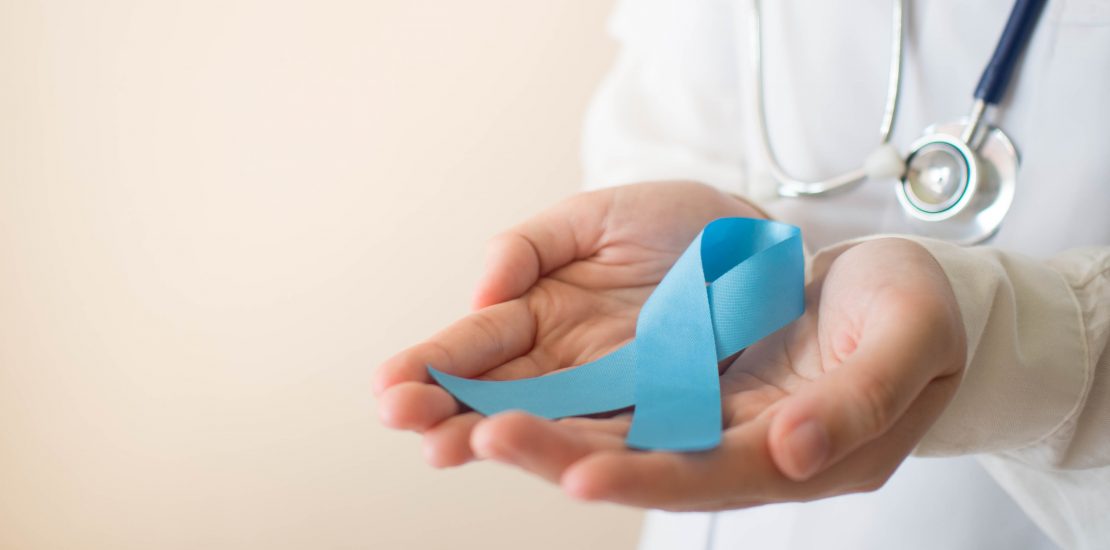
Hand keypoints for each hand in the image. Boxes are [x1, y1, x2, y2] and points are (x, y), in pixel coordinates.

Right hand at [373, 181, 763, 465]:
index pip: (475, 344)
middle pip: (496, 394)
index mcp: (538, 314)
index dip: (431, 363)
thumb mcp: (593, 218)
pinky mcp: (665, 412)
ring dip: (494, 437)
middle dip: (443, 408)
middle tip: (400, 419)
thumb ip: (528, 247)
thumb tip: (481, 295)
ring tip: (445, 446)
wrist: (756, 243)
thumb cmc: (672, 222)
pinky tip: (548, 459)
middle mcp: (565, 364)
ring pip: (545, 424)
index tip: (387, 384)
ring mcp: (613, 393)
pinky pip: (622, 435)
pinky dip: (581, 449)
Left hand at [459, 238, 966, 510]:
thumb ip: (856, 402)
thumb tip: (790, 451)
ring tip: (445, 419)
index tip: (573, 473)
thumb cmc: (913, 315)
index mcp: (787, 450)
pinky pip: (601, 389)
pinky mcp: (676, 376)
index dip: (639, 478)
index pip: (701, 475)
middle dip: (547, 452)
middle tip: (468, 440)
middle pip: (628, 459)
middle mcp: (728, 443)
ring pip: (598, 426)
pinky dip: (544, 387)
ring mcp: (697, 411)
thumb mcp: (905, 343)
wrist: (894, 293)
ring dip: (523, 425)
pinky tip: (486, 385)